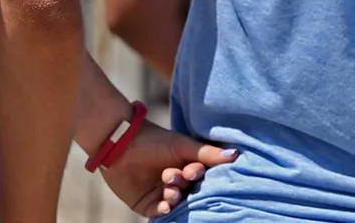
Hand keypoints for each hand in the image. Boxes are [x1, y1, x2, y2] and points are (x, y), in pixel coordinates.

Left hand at [98, 121, 236, 217]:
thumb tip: (236, 154)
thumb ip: (208, 153)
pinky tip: (166, 205)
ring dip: (175, 198)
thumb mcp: (182, 146)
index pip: (200, 178)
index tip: (192, 169)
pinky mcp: (147, 205)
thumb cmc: (152, 140)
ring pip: (177, 204)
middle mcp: (176, 183)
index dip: (196, 175)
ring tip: (169, 189)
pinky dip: (165, 211)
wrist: (119, 143)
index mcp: (186, 168)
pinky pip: (161, 214)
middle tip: (174, 176)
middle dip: (184, 186)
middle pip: (190, 192)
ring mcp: (162, 195)